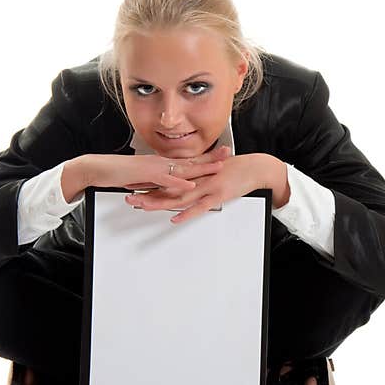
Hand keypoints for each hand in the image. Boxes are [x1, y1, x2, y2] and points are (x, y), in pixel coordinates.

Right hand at [84, 146, 228, 192]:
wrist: (98, 168)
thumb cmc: (117, 172)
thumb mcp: (143, 177)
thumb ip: (156, 181)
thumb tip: (167, 186)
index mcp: (161, 162)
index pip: (187, 160)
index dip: (204, 157)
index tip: (220, 154)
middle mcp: (160, 162)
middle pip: (190, 160)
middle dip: (210, 157)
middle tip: (228, 153)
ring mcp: (154, 167)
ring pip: (182, 168)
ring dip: (201, 168)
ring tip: (218, 168)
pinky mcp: (145, 175)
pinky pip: (165, 179)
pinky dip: (178, 183)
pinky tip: (190, 185)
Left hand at [124, 151, 266, 223]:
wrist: (255, 167)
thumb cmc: (236, 169)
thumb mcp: (212, 171)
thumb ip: (198, 177)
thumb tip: (185, 184)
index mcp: (194, 173)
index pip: (166, 178)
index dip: (149, 182)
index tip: (133, 184)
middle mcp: (197, 179)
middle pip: (167, 188)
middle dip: (147, 193)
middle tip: (130, 197)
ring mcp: (207, 187)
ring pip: (179, 196)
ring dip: (160, 202)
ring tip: (143, 207)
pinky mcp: (218, 195)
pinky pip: (200, 206)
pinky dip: (187, 212)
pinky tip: (175, 217)